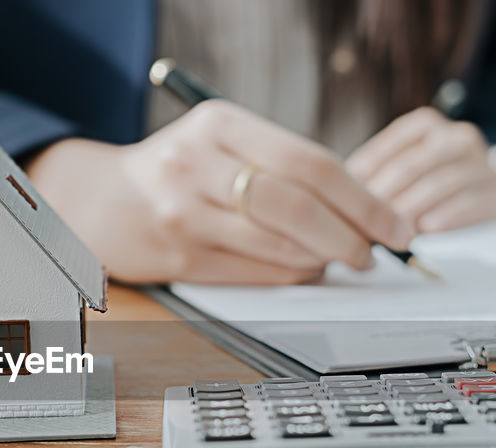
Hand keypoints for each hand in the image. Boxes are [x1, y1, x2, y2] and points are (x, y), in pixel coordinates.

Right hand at [26, 100, 412, 284]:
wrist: (100, 202)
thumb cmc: (175, 172)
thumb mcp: (223, 143)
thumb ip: (281, 164)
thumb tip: (360, 205)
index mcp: (220, 125)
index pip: (311, 162)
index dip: (364, 199)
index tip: (395, 224)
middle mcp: (197, 164)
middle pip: (299, 206)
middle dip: (351, 235)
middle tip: (375, 252)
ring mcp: (184, 212)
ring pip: (279, 245)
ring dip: (324, 259)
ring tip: (341, 259)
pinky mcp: (179, 256)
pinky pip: (255, 273)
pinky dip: (291, 274)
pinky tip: (303, 268)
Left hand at [346, 107, 495, 233]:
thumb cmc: (434, 188)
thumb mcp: (405, 174)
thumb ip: (374, 180)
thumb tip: (334, 200)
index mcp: (424, 126)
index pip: (387, 151)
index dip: (363, 181)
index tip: (342, 205)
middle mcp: (454, 136)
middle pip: (409, 168)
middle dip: (382, 201)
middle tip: (360, 228)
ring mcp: (480, 162)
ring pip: (437, 185)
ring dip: (409, 212)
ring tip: (388, 234)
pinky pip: (469, 202)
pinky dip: (445, 218)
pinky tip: (426, 230)